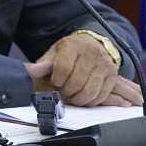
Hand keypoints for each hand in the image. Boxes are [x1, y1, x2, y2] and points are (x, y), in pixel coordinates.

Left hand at [25, 34, 142, 106]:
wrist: (94, 44)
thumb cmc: (72, 50)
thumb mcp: (56, 52)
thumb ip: (45, 62)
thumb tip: (33, 71)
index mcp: (73, 46)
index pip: (63, 68)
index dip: (56, 80)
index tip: (55, 82)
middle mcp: (91, 54)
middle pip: (76, 82)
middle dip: (66, 91)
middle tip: (63, 92)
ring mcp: (104, 65)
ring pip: (90, 91)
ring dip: (78, 99)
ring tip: (72, 97)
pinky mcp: (112, 75)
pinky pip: (102, 95)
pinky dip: (91, 101)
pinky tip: (83, 98)